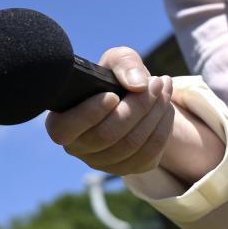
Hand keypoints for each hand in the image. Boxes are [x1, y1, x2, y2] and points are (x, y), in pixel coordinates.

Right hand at [45, 46, 174, 175]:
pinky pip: (149, 154)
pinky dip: (163, 127)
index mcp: (61, 123)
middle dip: (137, 106)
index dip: (89, 114)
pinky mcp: (129, 168)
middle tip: (156, 82)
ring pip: (132, 144)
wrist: (130, 99)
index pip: (65, 129)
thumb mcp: (115, 60)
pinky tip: (166, 107)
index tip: (112, 95)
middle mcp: (78, 148)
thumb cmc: (113, 78)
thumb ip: (123, 64)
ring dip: (155, 113)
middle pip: (107, 135)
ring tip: (164, 88)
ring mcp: (103, 163)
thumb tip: (138, 85)